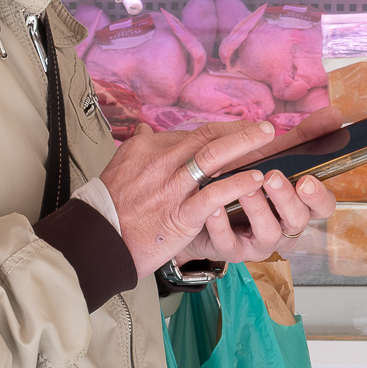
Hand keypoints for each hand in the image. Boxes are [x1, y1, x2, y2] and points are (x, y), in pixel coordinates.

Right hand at [100, 120, 337, 275]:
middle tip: (267, 128)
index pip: (196, 133)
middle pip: (209, 138)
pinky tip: (255, 179)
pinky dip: (237, 183)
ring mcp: (172, 188)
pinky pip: (213, 194)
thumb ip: (139, 144)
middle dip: (241, 131)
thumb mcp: (120, 164)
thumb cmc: (109, 205)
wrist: (97, 239)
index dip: (225, 130)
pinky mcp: (180, 214)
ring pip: (213, 157)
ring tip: (268, 141)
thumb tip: (144, 127)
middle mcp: (162, 161)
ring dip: (245, 146)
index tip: (245, 128)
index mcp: (150, 147)